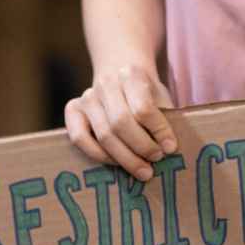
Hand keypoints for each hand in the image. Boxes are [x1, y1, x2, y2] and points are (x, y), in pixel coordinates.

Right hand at [65, 65, 177, 180]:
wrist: (120, 75)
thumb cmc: (147, 94)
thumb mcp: (162, 99)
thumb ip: (166, 120)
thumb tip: (169, 150)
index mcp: (131, 75)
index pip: (143, 108)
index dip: (158, 132)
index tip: (170, 148)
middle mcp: (106, 83)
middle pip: (121, 124)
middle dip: (142, 147)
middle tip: (156, 160)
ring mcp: (87, 97)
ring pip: (104, 135)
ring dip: (126, 158)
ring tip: (144, 169)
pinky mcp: (74, 110)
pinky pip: (79, 138)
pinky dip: (98, 155)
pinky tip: (117, 164)